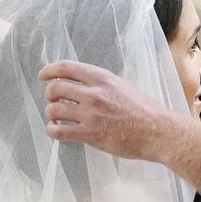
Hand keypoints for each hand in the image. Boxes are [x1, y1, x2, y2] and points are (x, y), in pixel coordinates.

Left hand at [39, 61, 166, 159]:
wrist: (157, 131)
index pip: (66, 68)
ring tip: (57, 118)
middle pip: (55, 88)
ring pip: (54, 109)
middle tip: (54, 101)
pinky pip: (59, 131)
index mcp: (102, 78)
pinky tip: (56, 130)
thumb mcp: (121, 86)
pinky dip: (52, 130)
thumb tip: (78, 84)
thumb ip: (100, 83)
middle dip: (50, 95)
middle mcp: (94, 93)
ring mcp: (91, 114)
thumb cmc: (143, 110)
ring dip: (52, 114)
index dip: (49, 70)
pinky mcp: (90, 134)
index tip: (43, 75)